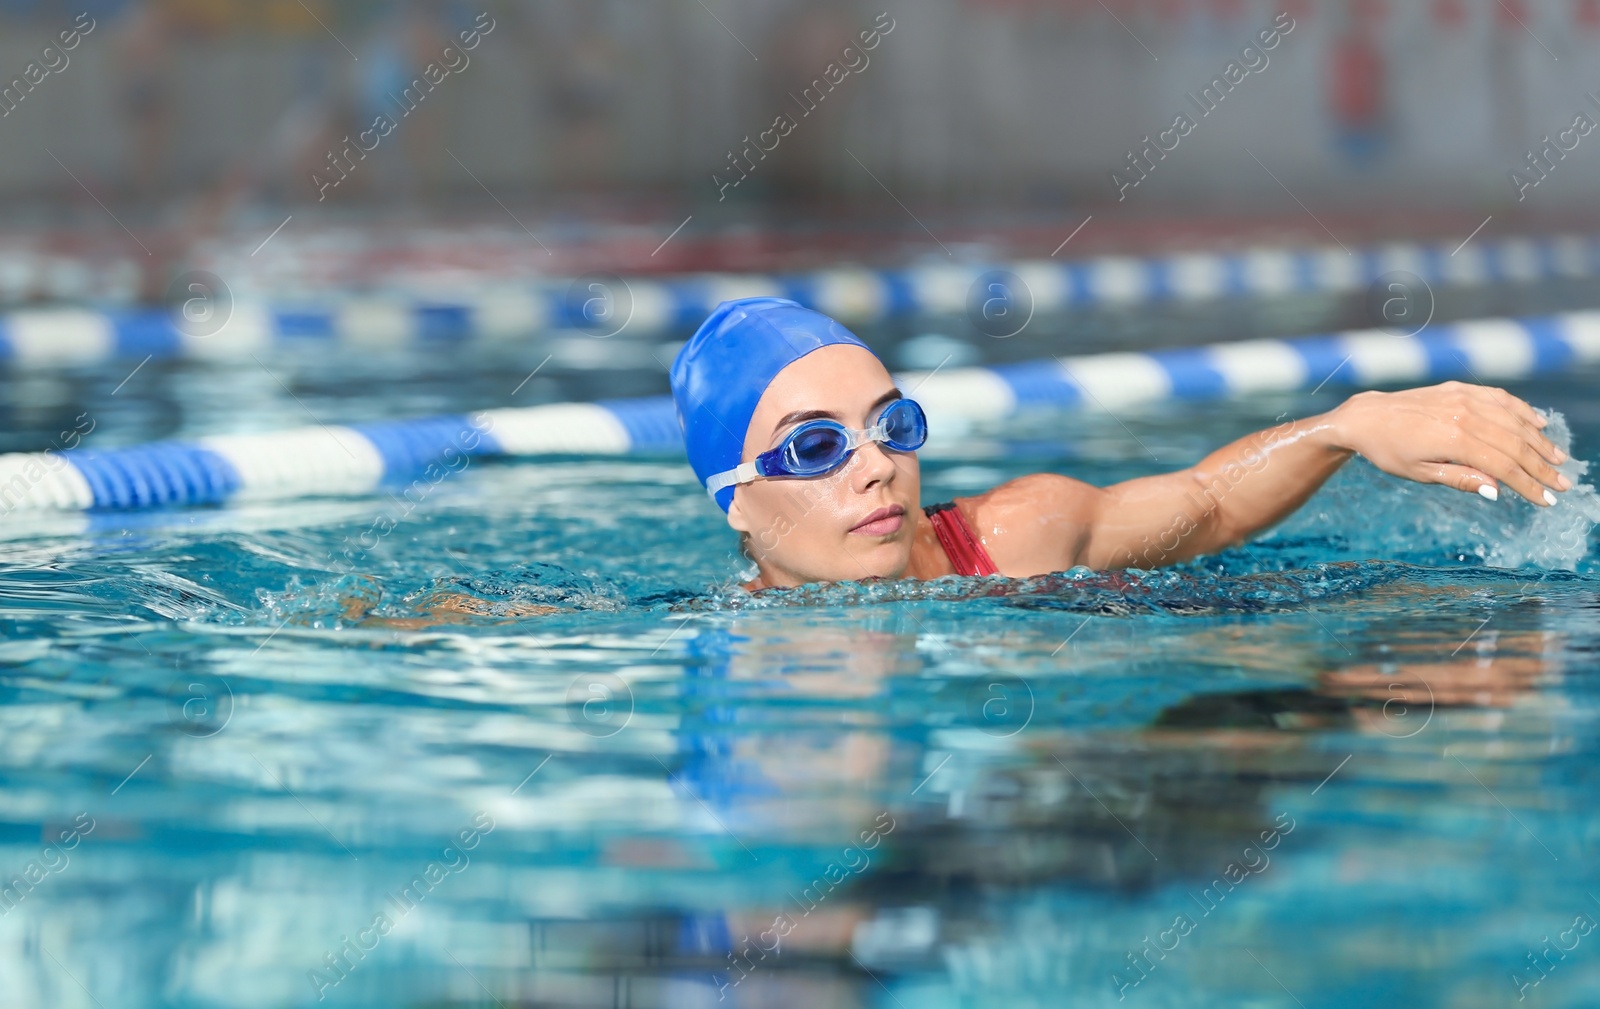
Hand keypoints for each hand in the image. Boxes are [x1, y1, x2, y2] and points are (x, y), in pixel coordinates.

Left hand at [1330, 381, 1571, 505]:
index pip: (1504, 466)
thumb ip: (1460, 479)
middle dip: (1542, 466)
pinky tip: (1538, 422)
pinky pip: (1500, 398)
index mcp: (1455, 440)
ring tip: (1557, 458)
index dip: (1528, 485)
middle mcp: (1464, 415)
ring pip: (1513, 420)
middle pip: (1515, 444)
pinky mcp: (1460, 389)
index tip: (1547, 500)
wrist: (1367, 417)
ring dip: (1539, 440)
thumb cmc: (1389, 451)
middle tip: (1562, 484)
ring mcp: (1464, 398)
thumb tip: (1497, 490)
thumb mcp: (1419, 473)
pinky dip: (1522, 410)